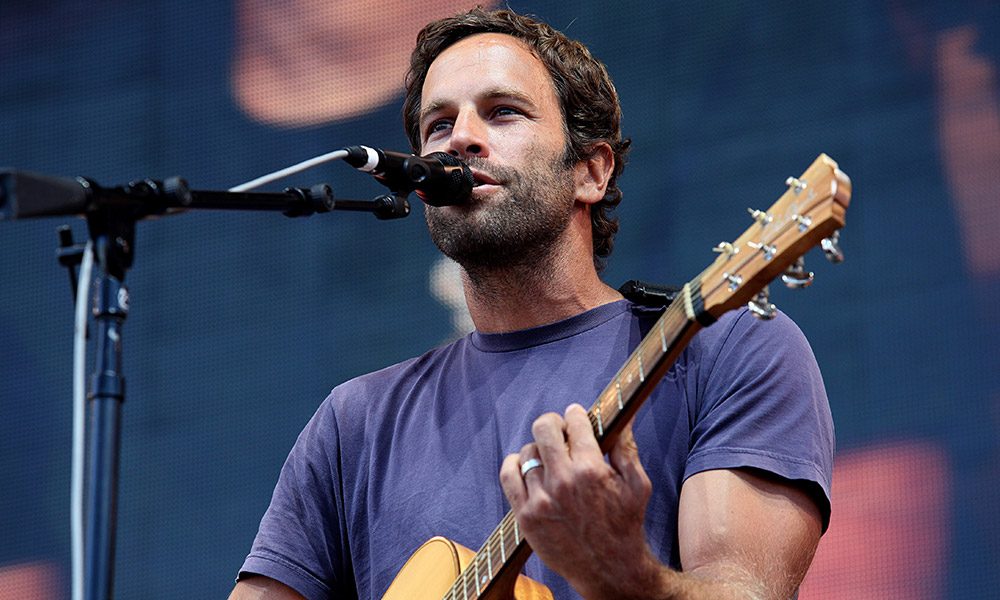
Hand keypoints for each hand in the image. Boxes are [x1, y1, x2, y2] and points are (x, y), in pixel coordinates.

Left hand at [499, 403, 660, 598]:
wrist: (609, 570)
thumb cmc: (626, 525)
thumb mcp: (637, 484)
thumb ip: (627, 447)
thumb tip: (625, 417)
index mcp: (591, 470)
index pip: (575, 423)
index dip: (575, 415)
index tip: (576, 416)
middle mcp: (563, 482)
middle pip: (544, 428)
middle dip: (553, 423)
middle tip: (559, 430)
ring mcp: (542, 499)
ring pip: (527, 452)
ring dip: (538, 449)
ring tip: (548, 458)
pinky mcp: (526, 516)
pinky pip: (508, 475)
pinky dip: (514, 465)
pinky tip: (526, 466)